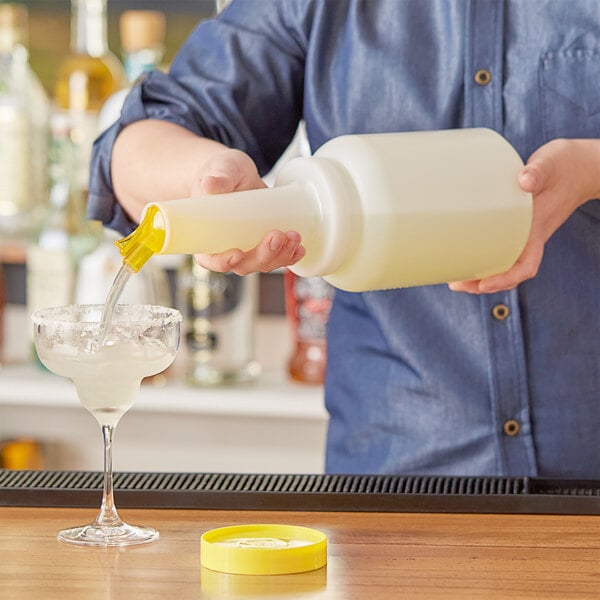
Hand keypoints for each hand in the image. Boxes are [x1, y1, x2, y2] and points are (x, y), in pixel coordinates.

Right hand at [191, 149, 305, 274]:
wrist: (239, 173)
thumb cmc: (222, 171)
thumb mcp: (220, 168)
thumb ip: (218, 177)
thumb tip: (210, 184)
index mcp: (208, 234)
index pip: (208, 259)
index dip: (221, 262)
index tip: (236, 254)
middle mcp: (227, 246)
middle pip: (243, 265)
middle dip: (263, 256)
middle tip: (276, 236)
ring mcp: (248, 248)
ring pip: (263, 263)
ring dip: (280, 255)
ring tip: (293, 236)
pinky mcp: (265, 243)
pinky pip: (277, 257)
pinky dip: (289, 256)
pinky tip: (299, 248)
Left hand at [449, 138, 599, 293]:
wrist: (579, 166)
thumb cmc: (565, 165)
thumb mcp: (551, 164)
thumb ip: (538, 172)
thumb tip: (524, 180)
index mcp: (538, 228)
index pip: (526, 265)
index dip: (506, 279)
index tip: (484, 284)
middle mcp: (530, 236)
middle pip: (509, 272)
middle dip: (484, 284)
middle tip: (455, 283)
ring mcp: (524, 233)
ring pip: (504, 263)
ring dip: (481, 275)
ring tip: (455, 279)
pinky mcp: (517, 225)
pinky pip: (501, 248)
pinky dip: (484, 256)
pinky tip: (464, 255)